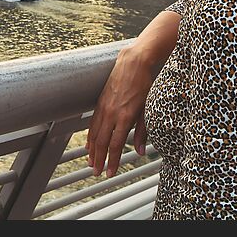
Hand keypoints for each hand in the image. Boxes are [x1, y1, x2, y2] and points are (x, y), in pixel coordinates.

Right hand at [86, 43, 156, 177]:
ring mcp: (104, 107)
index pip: (115, 145)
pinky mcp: (100, 102)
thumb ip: (143, 132)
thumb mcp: (148, 109)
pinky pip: (93, 123)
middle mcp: (111, 113)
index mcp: (125, 116)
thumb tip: (141, 151)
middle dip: (99, 159)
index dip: (112, 161)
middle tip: (97, 173)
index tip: (110, 173)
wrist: (133, 63)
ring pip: (94, 133)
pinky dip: (90, 136)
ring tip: (91, 163)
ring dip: (92, 150)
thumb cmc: (144, 85)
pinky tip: (89, 144)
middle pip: (102, 142)